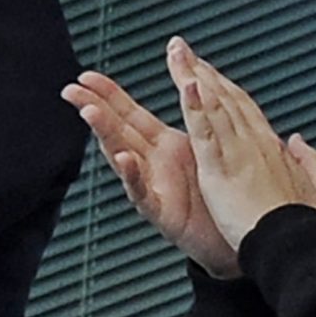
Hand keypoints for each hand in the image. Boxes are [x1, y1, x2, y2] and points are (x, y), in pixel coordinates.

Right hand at [64, 60, 240, 278]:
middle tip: (72, 90)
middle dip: (93, 107)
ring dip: (105, 134)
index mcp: (165, 146)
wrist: (243, 240)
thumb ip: (196, 120)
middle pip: (117, 130)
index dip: (109, 94)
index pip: (130, 114)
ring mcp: (154, 188)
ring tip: (90, 113)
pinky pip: (144, 193)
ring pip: (122, 156)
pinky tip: (125, 160)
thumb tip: (194, 85)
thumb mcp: (207, 150)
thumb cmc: (223, 199)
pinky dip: (133, 176)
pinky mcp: (163, 213)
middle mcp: (153, 165)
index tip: (88, 76)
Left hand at [169, 37, 315, 254]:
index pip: (242, 108)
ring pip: (213, 106)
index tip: (207, 69)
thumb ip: (306, 161)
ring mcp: (238, 152)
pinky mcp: (223, 168)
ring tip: (176, 55)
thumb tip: (298, 140)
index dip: (223, 86)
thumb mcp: (312, 187)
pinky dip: (197, 109)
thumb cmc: (302, 223)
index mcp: (268, 147)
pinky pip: (206, 133)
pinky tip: (187, 87)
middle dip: (201, 71)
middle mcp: (254, 142)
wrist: (297, 244)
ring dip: (192, 78)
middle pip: (224, 97)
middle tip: (180, 48)